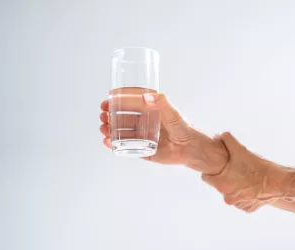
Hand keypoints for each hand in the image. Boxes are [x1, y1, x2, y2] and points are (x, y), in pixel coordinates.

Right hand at [100, 93, 228, 173]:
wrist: (192, 150)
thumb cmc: (184, 128)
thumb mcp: (174, 113)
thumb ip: (162, 104)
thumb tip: (147, 97)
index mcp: (149, 111)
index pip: (129, 103)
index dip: (117, 100)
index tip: (108, 99)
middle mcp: (144, 123)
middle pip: (121, 117)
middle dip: (109, 115)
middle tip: (103, 115)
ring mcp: (142, 137)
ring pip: (121, 132)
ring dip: (109, 129)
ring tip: (103, 128)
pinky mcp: (142, 150)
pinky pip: (125, 147)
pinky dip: (114, 144)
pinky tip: (107, 142)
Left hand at [202, 132, 287, 212]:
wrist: (279, 182)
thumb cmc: (258, 166)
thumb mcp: (240, 149)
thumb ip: (226, 140)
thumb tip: (218, 135)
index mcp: (221, 184)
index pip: (206, 177)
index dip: (212, 170)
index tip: (221, 165)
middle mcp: (227, 198)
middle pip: (220, 185)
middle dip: (225, 177)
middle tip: (236, 169)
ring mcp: (238, 205)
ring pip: (231, 193)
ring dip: (236, 187)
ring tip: (246, 177)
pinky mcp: (249, 208)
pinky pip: (243, 201)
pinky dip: (246, 195)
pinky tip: (253, 186)